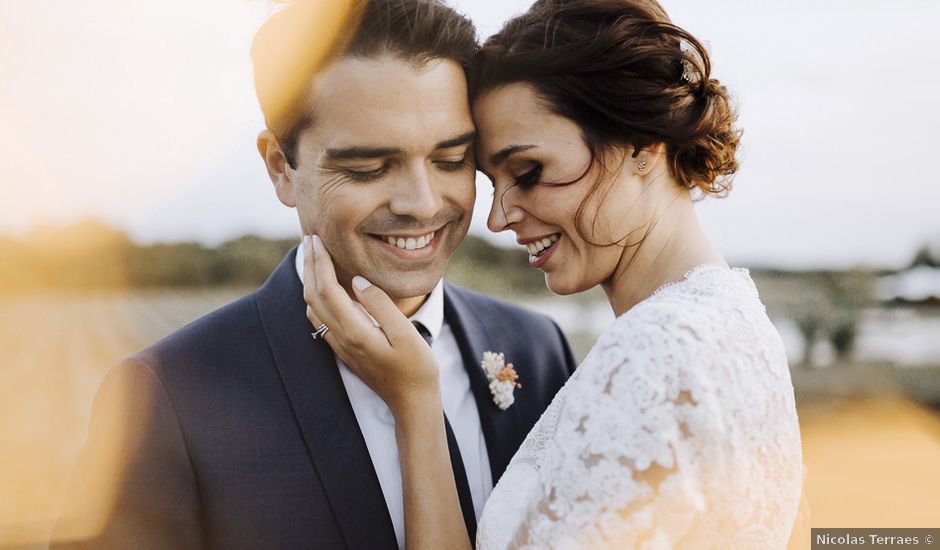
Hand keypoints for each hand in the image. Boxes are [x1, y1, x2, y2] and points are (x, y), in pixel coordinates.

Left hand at [302, 234, 440, 416]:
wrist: (412, 402)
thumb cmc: (416, 368)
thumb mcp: (405, 334)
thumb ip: (380, 305)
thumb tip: (355, 281)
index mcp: (355, 332)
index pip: (328, 289)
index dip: (320, 262)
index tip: (317, 239)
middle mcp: (341, 339)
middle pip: (313, 296)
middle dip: (309, 266)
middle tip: (309, 239)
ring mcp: (340, 347)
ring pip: (313, 308)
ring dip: (309, 280)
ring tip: (314, 258)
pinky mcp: (344, 351)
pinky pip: (320, 319)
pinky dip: (315, 297)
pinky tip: (323, 288)